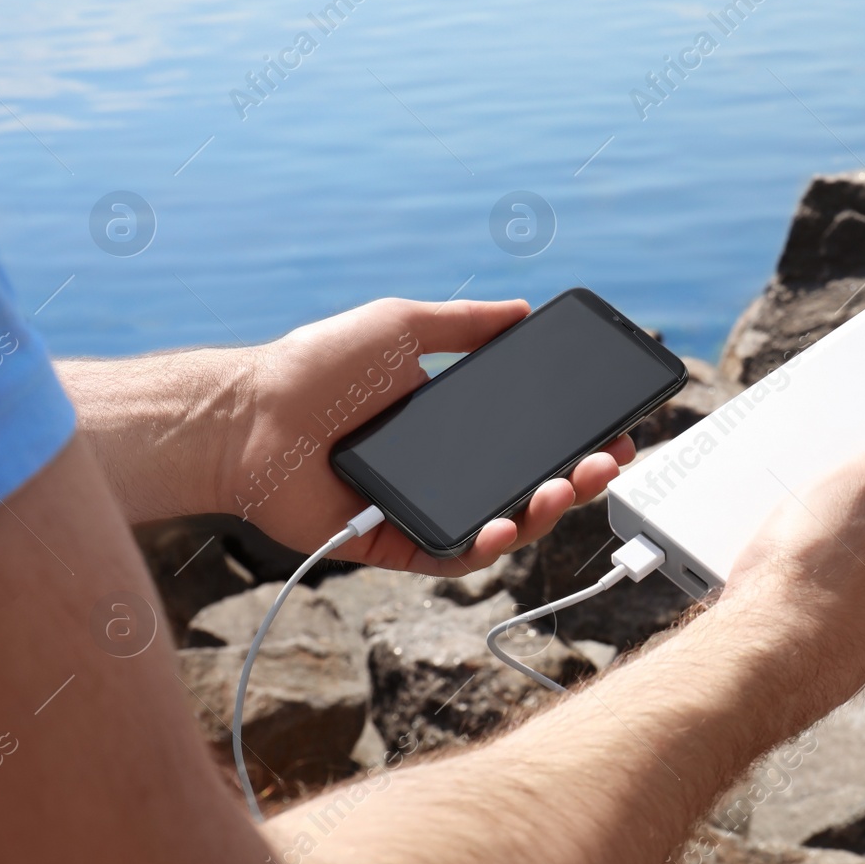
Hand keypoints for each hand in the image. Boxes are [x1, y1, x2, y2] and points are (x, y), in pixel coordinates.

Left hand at [222, 297, 634, 575]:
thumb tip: (522, 308)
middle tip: (607, 463)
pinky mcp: (393, 545)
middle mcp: (443, 470)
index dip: (575, 440)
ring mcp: (422, 510)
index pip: (530, 438)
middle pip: (528, 485)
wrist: (249, 414)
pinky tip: (504, 526)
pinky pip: (450, 555)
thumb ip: (466, 323)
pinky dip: (484, 546)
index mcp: (451, 424)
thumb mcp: (403, 324)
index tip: (615, 432)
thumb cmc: (313, 365)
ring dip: (542, 513)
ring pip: (501, 525)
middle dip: (577, 480)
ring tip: (560, 490)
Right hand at [716, 408, 864, 710]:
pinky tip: (757, 577)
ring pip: (831, 574)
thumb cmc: (821, 572)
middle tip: (807, 499)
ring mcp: (854, 635)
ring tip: (774, 535)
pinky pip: (795, 603)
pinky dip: (778, 585)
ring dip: (804, 550)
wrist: (762, 653)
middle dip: (838, 514)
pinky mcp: (809, 653)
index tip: (857, 468)